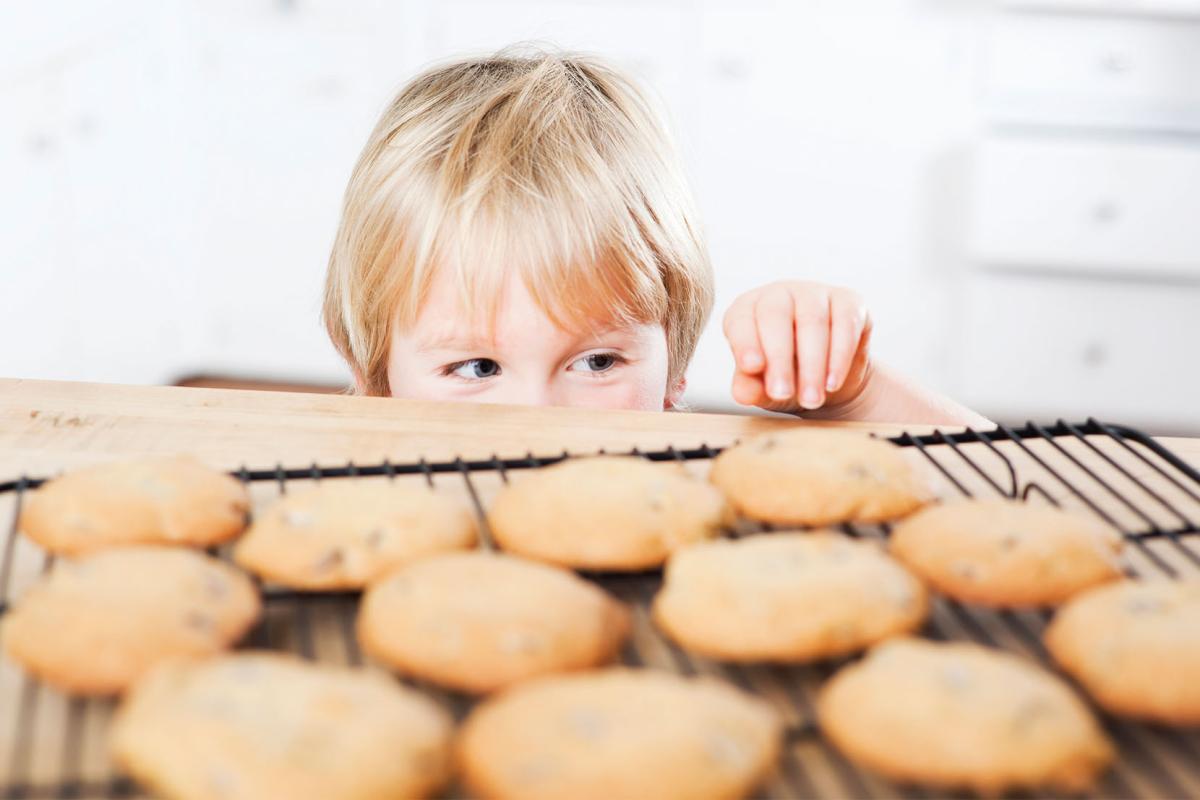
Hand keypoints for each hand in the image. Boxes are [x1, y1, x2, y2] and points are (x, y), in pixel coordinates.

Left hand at [722, 281, 872, 414]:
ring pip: (813, 321)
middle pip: (775, 316)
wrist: (831, 380)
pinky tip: (832, 382)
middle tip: (782, 393)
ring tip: (811, 399)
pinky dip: (839, 357)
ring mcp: (815, 293)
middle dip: (779, 359)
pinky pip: (846, 323)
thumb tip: (742, 393)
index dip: (745, 342)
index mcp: (748, 310)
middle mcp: (779, 294)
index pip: (741, 319)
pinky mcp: (849, 300)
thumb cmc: (788, 376)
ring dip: (812, 365)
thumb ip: (751, 387)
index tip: (752, 367)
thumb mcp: (764, 387)